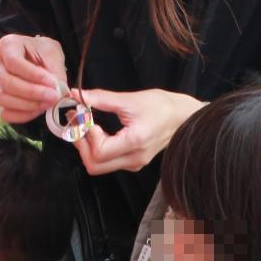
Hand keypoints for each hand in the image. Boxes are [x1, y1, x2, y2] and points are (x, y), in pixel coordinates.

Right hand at [0, 33, 68, 123]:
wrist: (39, 59)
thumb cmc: (44, 53)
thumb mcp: (53, 54)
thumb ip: (55, 72)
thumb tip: (58, 92)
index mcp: (7, 45)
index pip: (13, 62)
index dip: (33, 75)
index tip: (52, 83)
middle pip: (7, 82)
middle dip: (32, 93)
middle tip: (54, 96)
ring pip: (4, 98)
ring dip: (29, 105)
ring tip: (48, 103)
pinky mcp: (0, 99)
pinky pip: (5, 113)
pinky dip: (22, 115)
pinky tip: (38, 110)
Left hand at [73, 88, 203, 175]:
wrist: (183, 116)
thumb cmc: (161, 106)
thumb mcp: (129, 99)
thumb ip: (100, 98)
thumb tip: (76, 94)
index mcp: (135, 142)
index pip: (99, 152)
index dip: (87, 135)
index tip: (86, 115)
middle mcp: (134, 158)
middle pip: (94, 165)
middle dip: (81, 144)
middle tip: (77, 122)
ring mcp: (134, 163)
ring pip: (99, 166)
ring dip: (87, 147)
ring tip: (84, 125)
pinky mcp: (133, 162)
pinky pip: (108, 163)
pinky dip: (96, 149)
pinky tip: (96, 131)